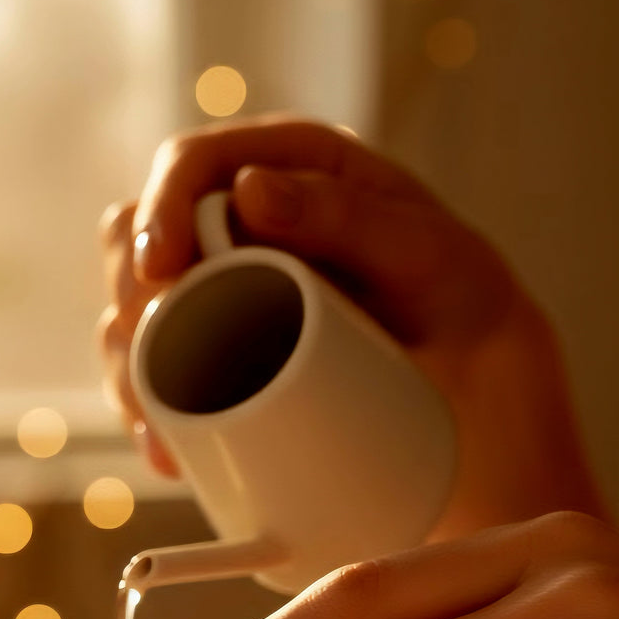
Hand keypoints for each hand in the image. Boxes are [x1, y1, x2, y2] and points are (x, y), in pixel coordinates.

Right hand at [97, 117, 606, 532]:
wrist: (490, 415)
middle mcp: (246, 233)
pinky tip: (168, 453)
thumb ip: (350, 216)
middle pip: (139, 239)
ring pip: (136, 313)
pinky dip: (149, 413)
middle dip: (131, 296)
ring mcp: (228, 305)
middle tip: (154, 358)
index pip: (194, 165)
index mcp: (293, 175)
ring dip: (128, 364)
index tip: (161, 268)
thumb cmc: (472, 318)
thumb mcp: (432, 259)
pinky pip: (157, 378)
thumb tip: (248, 189)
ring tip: (161, 426)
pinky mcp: (221, 372)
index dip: (160, 206)